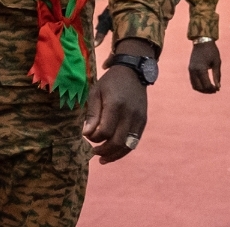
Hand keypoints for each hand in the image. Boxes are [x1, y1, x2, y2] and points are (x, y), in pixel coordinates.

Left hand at [83, 38, 150, 164]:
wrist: (133, 72)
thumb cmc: (110, 82)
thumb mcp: (96, 92)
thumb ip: (92, 114)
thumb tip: (86, 134)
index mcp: (115, 105)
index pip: (105, 131)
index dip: (94, 138)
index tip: (86, 135)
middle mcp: (129, 114)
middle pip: (117, 142)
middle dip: (104, 150)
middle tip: (93, 152)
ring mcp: (139, 119)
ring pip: (128, 145)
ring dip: (114, 155)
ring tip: (103, 158)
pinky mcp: (143, 121)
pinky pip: (135, 141)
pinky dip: (124, 150)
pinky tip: (115, 153)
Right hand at [188, 40, 221, 93]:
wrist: (202, 41)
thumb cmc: (211, 50)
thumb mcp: (217, 62)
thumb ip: (217, 75)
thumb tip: (218, 87)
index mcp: (201, 69)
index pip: (206, 84)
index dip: (212, 89)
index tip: (218, 89)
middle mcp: (194, 71)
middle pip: (200, 87)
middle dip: (207, 90)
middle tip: (215, 90)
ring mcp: (190, 70)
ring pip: (195, 86)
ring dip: (202, 89)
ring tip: (210, 89)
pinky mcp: (190, 68)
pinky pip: (192, 81)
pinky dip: (198, 85)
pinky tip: (205, 84)